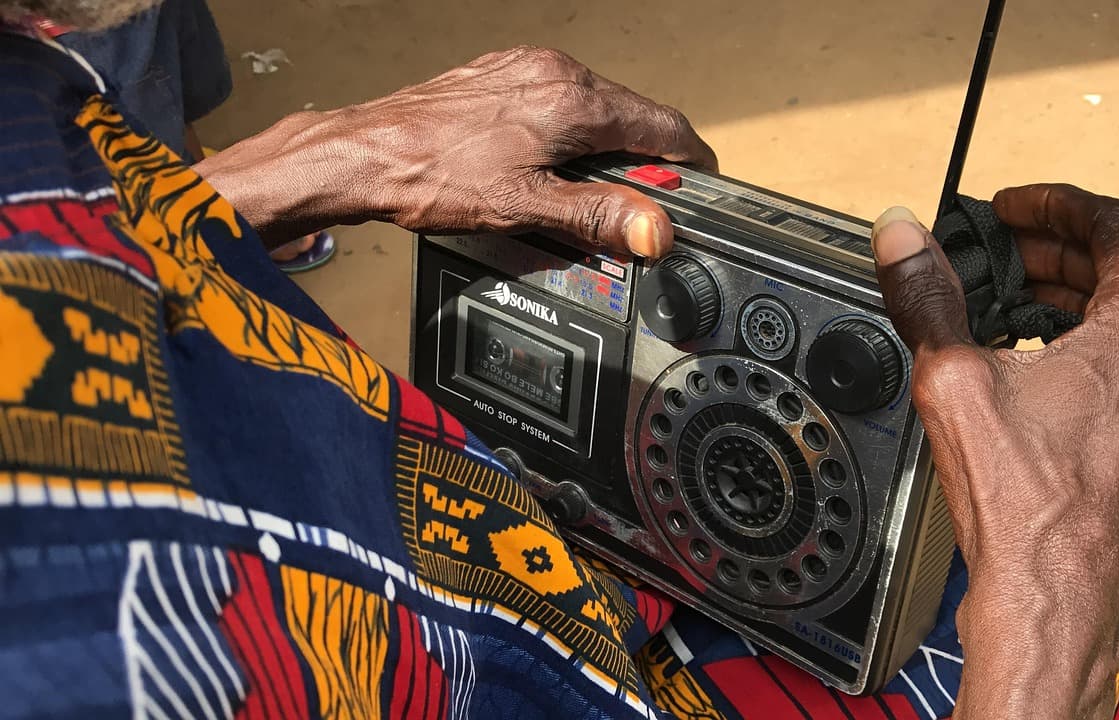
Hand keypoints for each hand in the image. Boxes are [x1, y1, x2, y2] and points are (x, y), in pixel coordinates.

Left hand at [199, 46, 715, 255]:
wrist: (365, 154)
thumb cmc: (433, 175)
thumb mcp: (527, 207)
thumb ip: (599, 216)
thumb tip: (657, 229)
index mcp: (573, 99)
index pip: (663, 125)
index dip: (690, 161)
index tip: (702, 185)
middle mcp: (554, 71)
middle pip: (632, 114)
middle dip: (647, 159)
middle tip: (645, 204)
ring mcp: (526, 67)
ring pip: (596, 105)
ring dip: (609, 146)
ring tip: (598, 192)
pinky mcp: (501, 75)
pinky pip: (560, 99)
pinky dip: (574, 131)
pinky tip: (554, 164)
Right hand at [870, 186, 1118, 718]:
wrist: (1056, 600)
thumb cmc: (1024, 506)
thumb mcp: (953, 379)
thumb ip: (926, 295)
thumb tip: (901, 237)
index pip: (1118, 225)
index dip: (1056, 203)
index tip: (1015, 207)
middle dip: (1067, 249)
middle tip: (1011, 253)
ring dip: (1088, 297)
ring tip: (1025, 305)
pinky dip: (1109, 349)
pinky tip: (1054, 369)